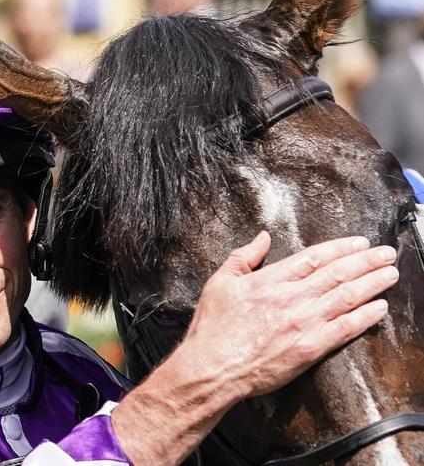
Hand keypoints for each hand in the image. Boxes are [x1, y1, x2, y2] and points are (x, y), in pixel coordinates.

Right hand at [112, 232, 396, 464]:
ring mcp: (303, 323)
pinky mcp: (310, 348)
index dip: (340, 248)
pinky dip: (365, 316)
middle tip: (387, 253)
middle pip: (337, 274)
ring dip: (372, 283)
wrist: (212, 367)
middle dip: (366, 261)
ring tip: (391, 273)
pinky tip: (380, 307)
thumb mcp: (220, 282)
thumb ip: (243, 257)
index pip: (314, 258)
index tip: (360, 243)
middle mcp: (291, 297)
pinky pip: (345, 329)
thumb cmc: (212, 327)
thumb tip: (262, 237)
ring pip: (346, 297)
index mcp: (271, 279)